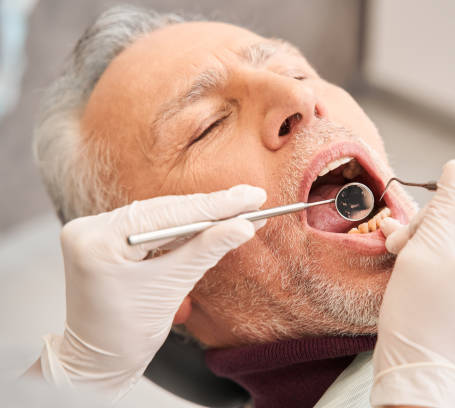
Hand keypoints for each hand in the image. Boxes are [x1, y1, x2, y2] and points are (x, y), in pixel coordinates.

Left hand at [40, 185, 266, 401]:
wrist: (97, 362)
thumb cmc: (124, 336)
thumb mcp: (170, 289)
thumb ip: (206, 250)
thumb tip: (243, 226)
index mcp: (98, 241)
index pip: (169, 214)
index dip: (215, 205)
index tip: (251, 197)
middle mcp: (91, 228)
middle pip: (164, 210)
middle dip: (210, 208)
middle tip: (252, 202)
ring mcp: (95, 231)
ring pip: (159, 215)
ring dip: (199, 216)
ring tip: (238, 211)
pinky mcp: (104, 237)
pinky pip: (151, 225)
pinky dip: (181, 227)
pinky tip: (210, 221)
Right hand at [371, 159, 454, 406]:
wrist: (422, 372)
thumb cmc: (420, 316)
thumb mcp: (426, 247)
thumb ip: (448, 202)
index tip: (451, 181)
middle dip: (446, 210)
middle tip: (409, 228)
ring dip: (438, 231)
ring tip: (401, 247)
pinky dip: (446, 250)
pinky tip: (413, 256)